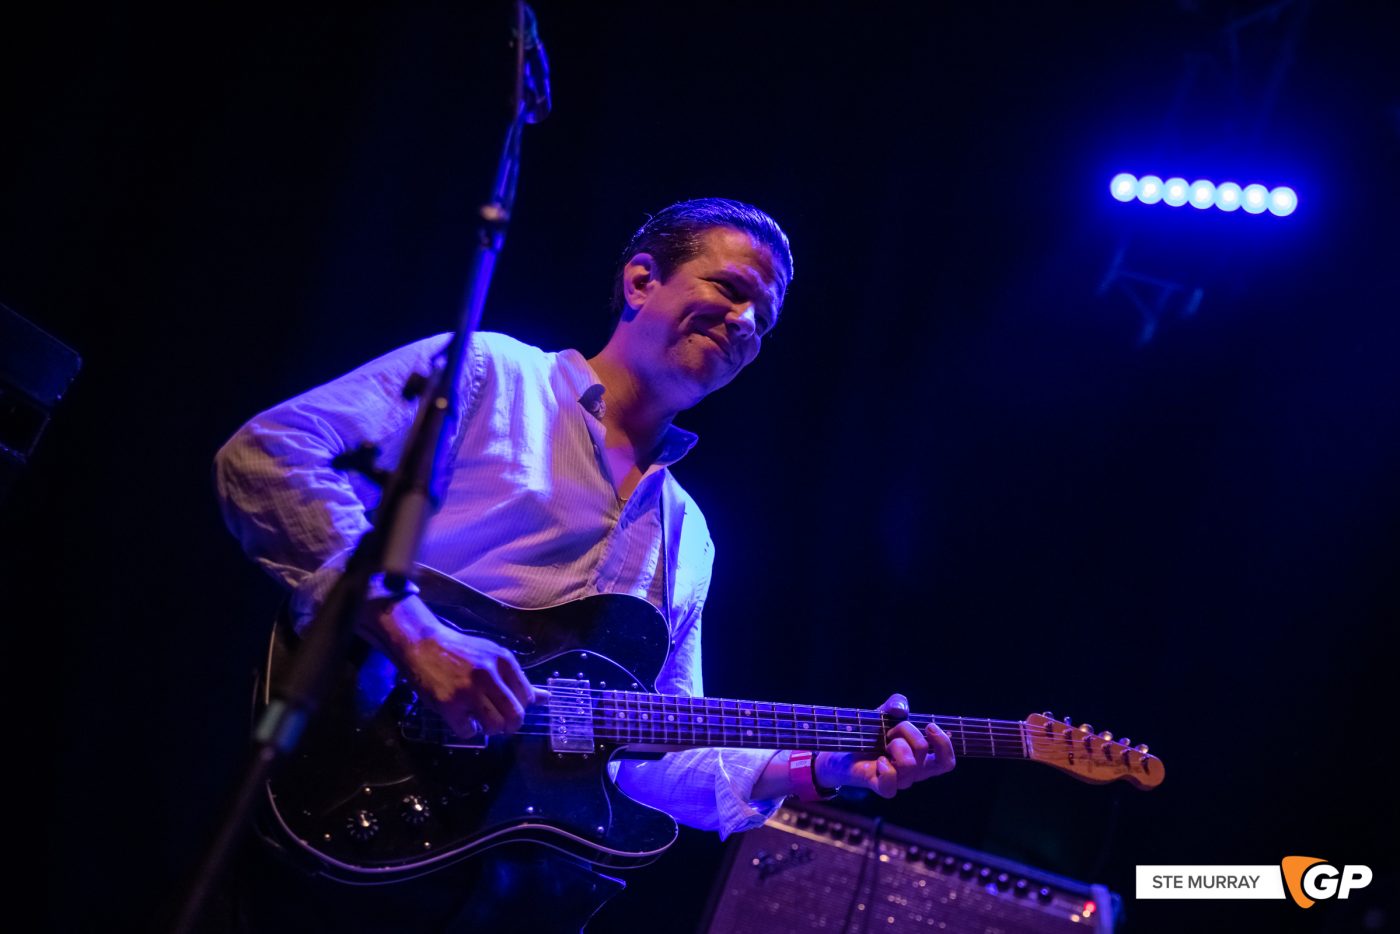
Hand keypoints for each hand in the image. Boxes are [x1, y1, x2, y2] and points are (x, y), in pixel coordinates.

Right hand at [368, 595, 541, 738]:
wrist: (422, 645)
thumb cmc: (460, 652)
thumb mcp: (492, 657)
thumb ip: (517, 679)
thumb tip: (545, 698)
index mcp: (503, 660)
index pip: (527, 697)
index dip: (520, 706)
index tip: (508, 705)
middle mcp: (489, 674)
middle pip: (515, 715)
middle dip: (511, 725)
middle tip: (501, 724)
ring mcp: (468, 690)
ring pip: (495, 726)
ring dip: (490, 729)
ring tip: (481, 719)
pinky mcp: (448, 704)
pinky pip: (469, 731)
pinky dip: (468, 730)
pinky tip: (462, 718)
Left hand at [814, 694, 954, 798]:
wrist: (842, 747)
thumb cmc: (869, 733)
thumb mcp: (884, 713)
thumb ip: (896, 704)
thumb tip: (901, 709)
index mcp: (921, 758)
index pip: (946, 762)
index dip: (944, 744)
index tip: (929, 726)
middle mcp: (913, 772)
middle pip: (924, 751)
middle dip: (906, 730)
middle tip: (890, 729)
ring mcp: (898, 780)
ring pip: (909, 764)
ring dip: (894, 745)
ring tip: (883, 743)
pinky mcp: (880, 786)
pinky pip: (891, 785)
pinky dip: (886, 770)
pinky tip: (878, 760)